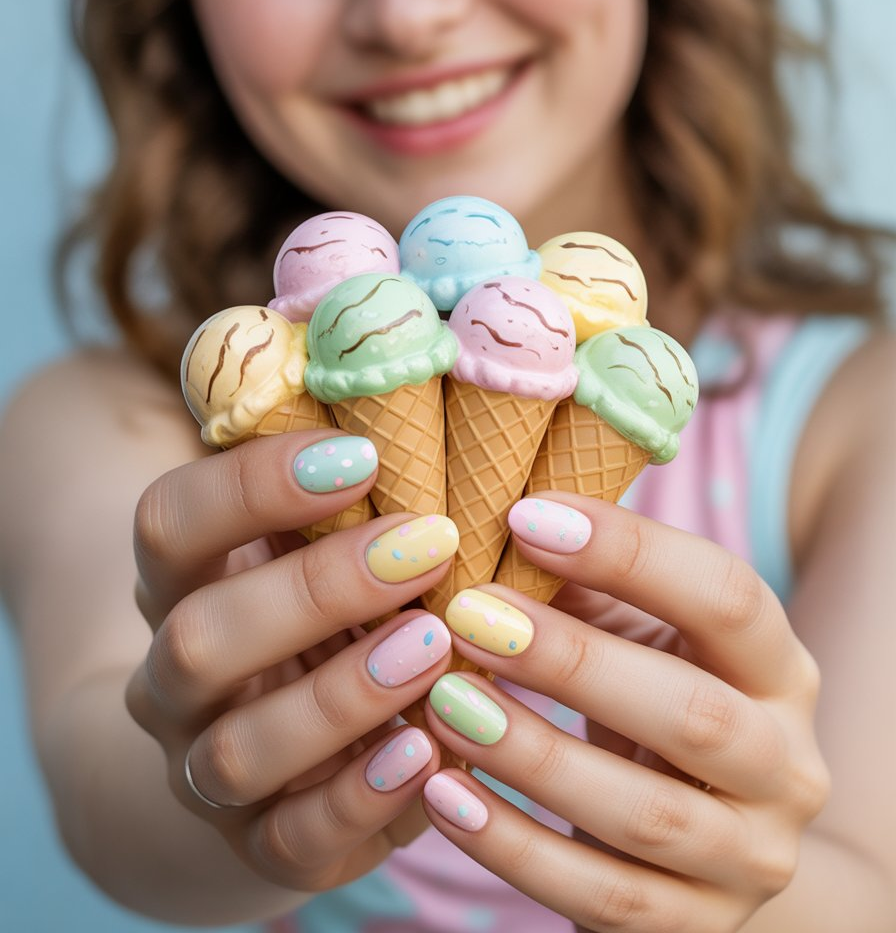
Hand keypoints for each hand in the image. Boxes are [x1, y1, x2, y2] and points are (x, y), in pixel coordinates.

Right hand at [126, 429, 458, 891]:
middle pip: (198, 636)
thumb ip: (364, 503)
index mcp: (184, 583)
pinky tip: (428, 752)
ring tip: (434, 646)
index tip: (362, 456)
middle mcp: (176, 677)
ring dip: (341, 696)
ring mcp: (206, 767)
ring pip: (238, 747)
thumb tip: (479, 432)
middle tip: (426, 544)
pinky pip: (291, 837)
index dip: (250, 485)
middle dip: (314, 589)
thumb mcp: (322, 555)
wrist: (264, 766)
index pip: (170, 522)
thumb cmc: (320, 620)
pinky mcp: (260, 843)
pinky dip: (359, 797)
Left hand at [421, 494, 828, 932]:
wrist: (704, 837)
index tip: (524, 516)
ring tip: (444, 703)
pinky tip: (443, 793)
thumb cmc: (649, 700)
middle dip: (572, 661)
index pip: (728, 598)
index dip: (631, 553)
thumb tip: (491, 523)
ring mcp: (752, 857)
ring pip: (647, 815)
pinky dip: (514, 847)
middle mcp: (787, 764)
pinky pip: (603, 896)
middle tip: (467, 617)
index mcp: (778, 668)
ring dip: (534, 755)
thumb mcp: (637, 637)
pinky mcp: (698, 928)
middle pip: (693, 713)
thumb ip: (583, 588)